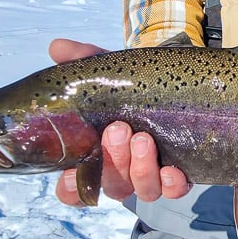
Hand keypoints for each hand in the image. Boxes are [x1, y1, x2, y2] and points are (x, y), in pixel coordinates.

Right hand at [48, 39, 192, 206]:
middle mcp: (123, 170)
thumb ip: (83, 59)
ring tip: (143, 138)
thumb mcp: (110, 70)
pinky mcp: (180, 173)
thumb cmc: (134, 83)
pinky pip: (174, 190)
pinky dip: (172, 184)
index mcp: (98, 153)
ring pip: (141, 190)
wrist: (178, 80)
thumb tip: (57, 48)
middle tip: (118, 129)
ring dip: (139, 169)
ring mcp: (152, 174)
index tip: (72, 174)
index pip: (75, 187)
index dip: (71, 189)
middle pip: (111, 185)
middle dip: (113, 160)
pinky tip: (173, 170)